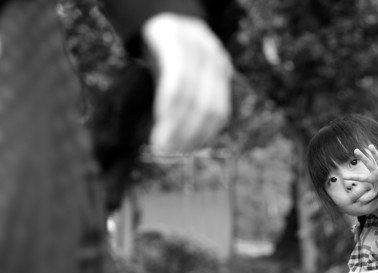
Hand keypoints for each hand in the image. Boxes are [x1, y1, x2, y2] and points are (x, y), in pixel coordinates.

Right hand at [142, 14, 233, 153]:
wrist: (159, 9)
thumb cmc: (168, 52)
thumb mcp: (182, 77)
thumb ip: (186, 104)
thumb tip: (177, 142)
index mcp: (219, 73)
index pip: (219, 113)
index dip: (204, 136)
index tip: (185, 152)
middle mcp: (213, 60)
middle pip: (208, 107)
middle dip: (189, 135)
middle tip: (169, 153)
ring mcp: (195, 48)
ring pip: (192, 96)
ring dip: (177, 126)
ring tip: (161, 145)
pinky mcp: (174, 40)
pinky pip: (176, 78)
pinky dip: (169, 104)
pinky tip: (160, 119)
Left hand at [345, 144, 377, 202]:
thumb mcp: (376, 191)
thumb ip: (369, 196)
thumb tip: (361, 202)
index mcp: (371, 177)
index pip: (360, 177)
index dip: (352, 177)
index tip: (343, 176)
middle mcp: (375, 171)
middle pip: (368, 163)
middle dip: (362, 157)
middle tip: (355, 150)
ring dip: (375, 153)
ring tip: (370, 146)